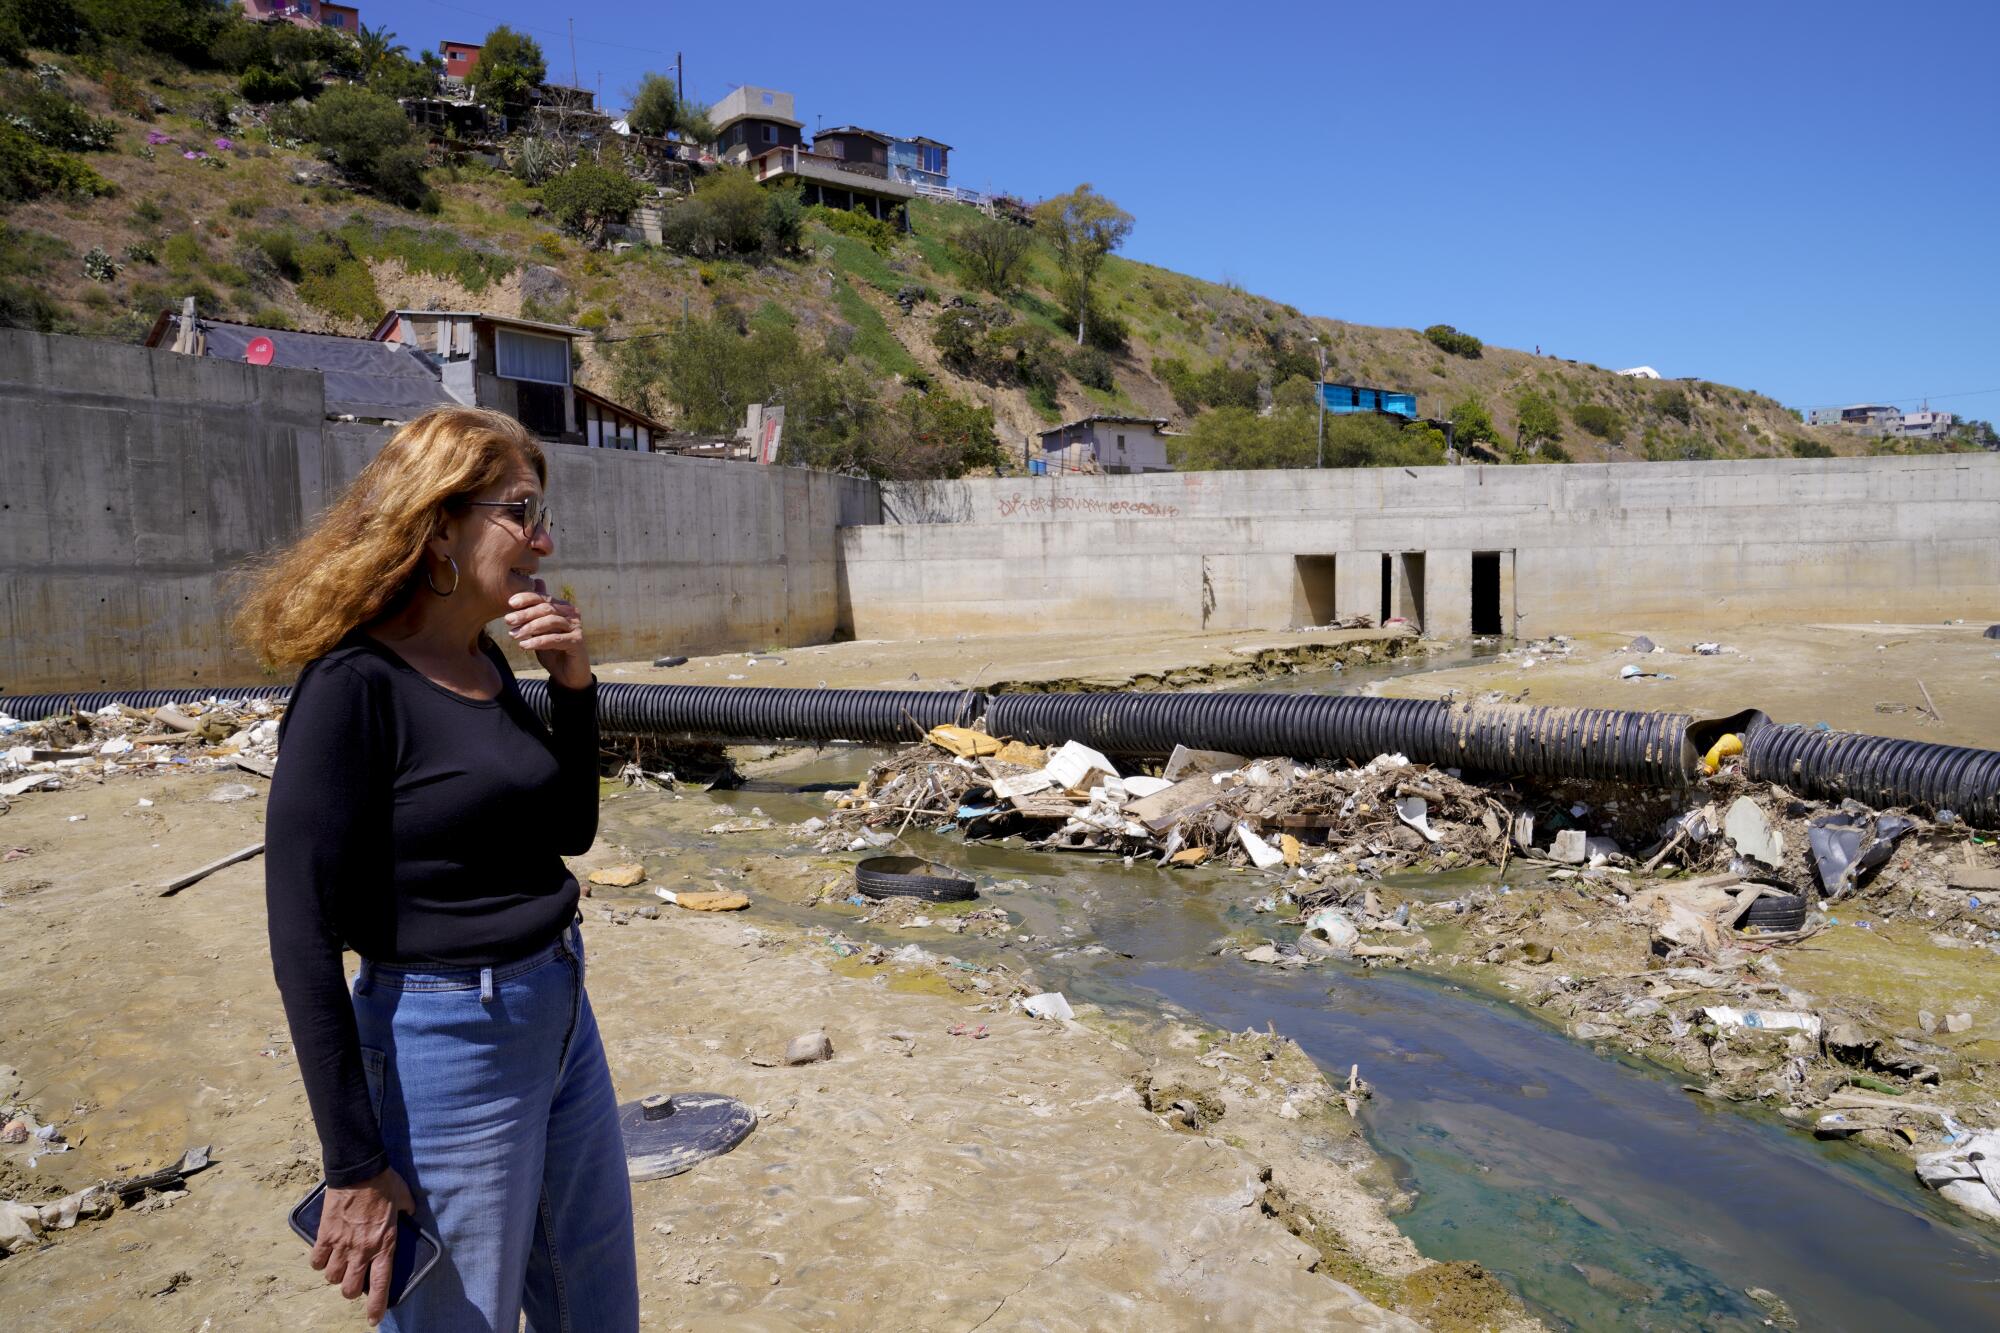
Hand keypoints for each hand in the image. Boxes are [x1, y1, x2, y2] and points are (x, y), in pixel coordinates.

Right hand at [310, 1168, 415, 1325]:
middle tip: (353, 1280)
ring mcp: (341, 1244)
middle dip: (350, 1290)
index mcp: (384, 1245)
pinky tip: (324, 1255)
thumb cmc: (384, 1183)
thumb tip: (409, 1214)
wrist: (359, 1169)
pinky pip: (316, 1260)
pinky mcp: (325, 1235)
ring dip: (335, 1275)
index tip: (373, 1319)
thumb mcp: (404, 1199)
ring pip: (331, 1277)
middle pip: (349, 1288)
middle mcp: (362, 1250)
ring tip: (339, 1265)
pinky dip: (318, 1262)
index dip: (375, 1306)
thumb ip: (406, 1211)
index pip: (379, 1285)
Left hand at [505, 578, 591, 690]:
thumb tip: (520, 596)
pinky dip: (538, 641)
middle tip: (508, 620)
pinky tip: (524, 645)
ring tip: (514, 635)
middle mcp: (571, 614)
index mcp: (562, 607)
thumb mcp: (539, 631)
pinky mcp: (577, 641)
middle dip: (525, 614)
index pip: (543, 598)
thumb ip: (534, 615)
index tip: (510, 603)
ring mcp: (576, 627)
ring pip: (550, 622)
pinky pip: (555, 639)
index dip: (526, 598)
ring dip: (529, 627)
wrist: (567, 674)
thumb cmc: (552, 650)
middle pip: (546, 609)